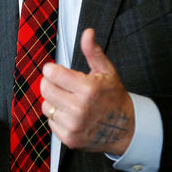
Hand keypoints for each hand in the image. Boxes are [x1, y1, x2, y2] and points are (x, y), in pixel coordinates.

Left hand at [40, 28, 134, 154]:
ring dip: (53, 101)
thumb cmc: (114, 98)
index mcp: (88, 89)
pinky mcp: (69, 138)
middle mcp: (80, 108)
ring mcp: (74, 125)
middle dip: (51, 83)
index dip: (52, 69)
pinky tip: (70, 114)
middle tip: (63, 85)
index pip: (51, 73)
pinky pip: (50, 122)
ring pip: (46, 105)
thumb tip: (87, 33)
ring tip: (68, 100)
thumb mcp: (107, 71)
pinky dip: (57, 117)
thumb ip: (93, 51)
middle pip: (45, 88)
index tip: (57, 71)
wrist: (126, 129)